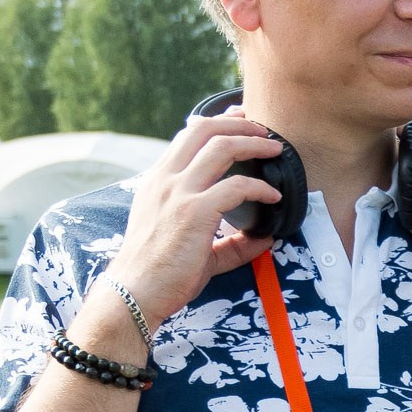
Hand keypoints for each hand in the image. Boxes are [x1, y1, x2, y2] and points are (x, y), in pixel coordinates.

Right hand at [108, 112, 288, 329]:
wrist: (135, 292)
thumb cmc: (160, 274)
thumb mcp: (193, 247)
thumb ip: (229, 242)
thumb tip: (265, 239)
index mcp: (158, 180)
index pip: (187, 136)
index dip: (216, 123)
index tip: (240, 120)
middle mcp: (166, 179)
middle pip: (204, 130)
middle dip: (239, 124)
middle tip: (265, 130)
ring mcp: (178, 193)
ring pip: (221, 148)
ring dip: (253, 143)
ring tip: (275, 149)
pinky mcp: (194, 212)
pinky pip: (237, 188)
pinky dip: (260, 188)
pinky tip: (273, 197)